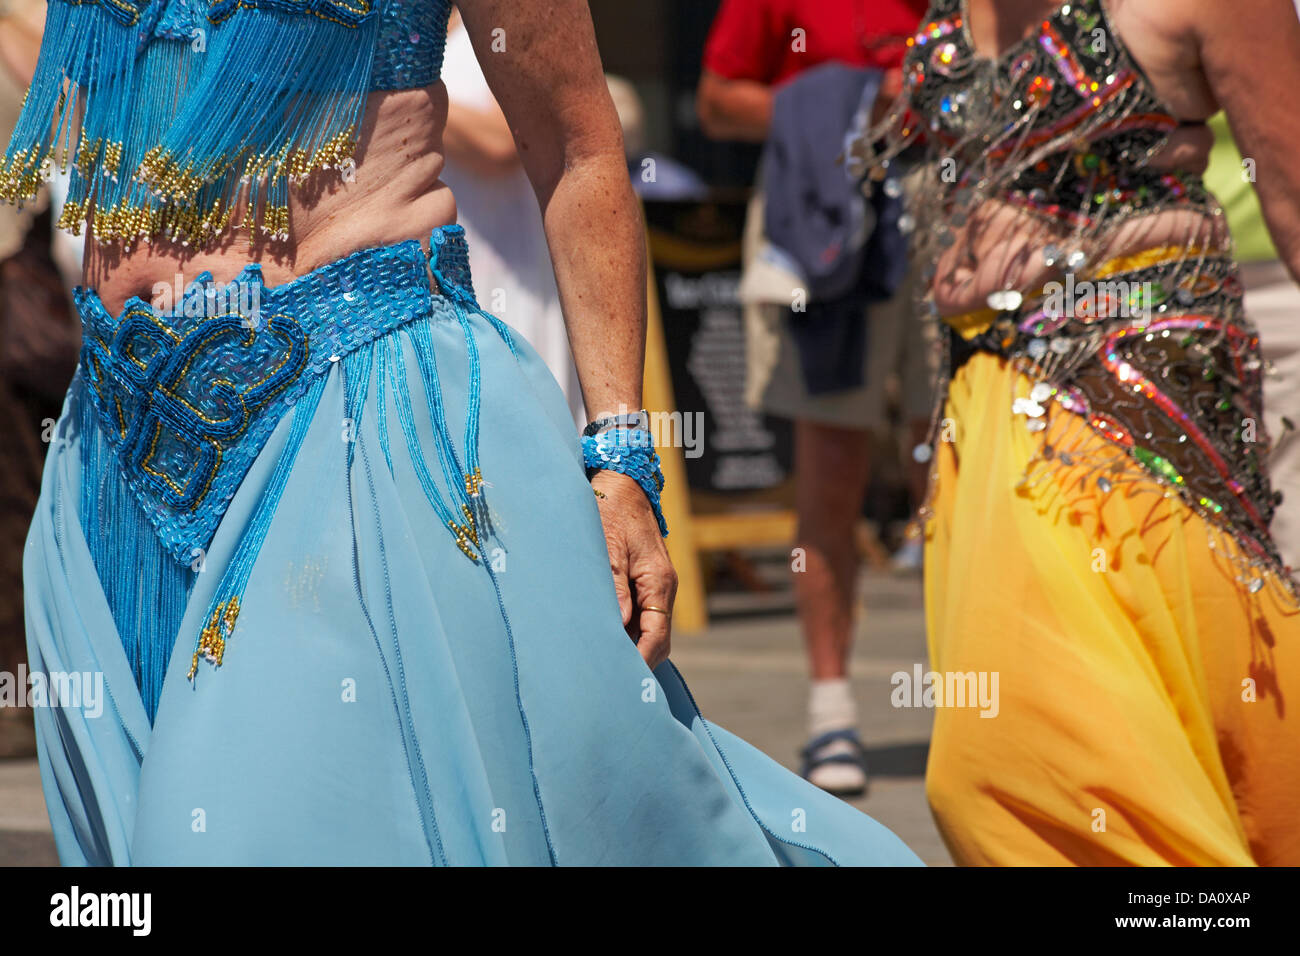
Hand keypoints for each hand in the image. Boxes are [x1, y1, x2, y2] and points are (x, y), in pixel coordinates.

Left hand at [591, 469, 676, 668]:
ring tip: (600, 666)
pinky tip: (603, 638)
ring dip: (629, 647)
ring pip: (648, 629)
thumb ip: (614, 586)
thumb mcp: (607, 547)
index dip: (640, 661)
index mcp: (658, 581)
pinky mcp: (643, 582)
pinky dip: (625, 631)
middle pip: (656, 638)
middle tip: (607, 682)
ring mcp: (654, 586)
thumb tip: (618, 624)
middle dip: (636, 661)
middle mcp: (662, 587)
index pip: (656, 635)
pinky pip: (640, 615)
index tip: (621, 680)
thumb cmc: (610, 510)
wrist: (620, 482)